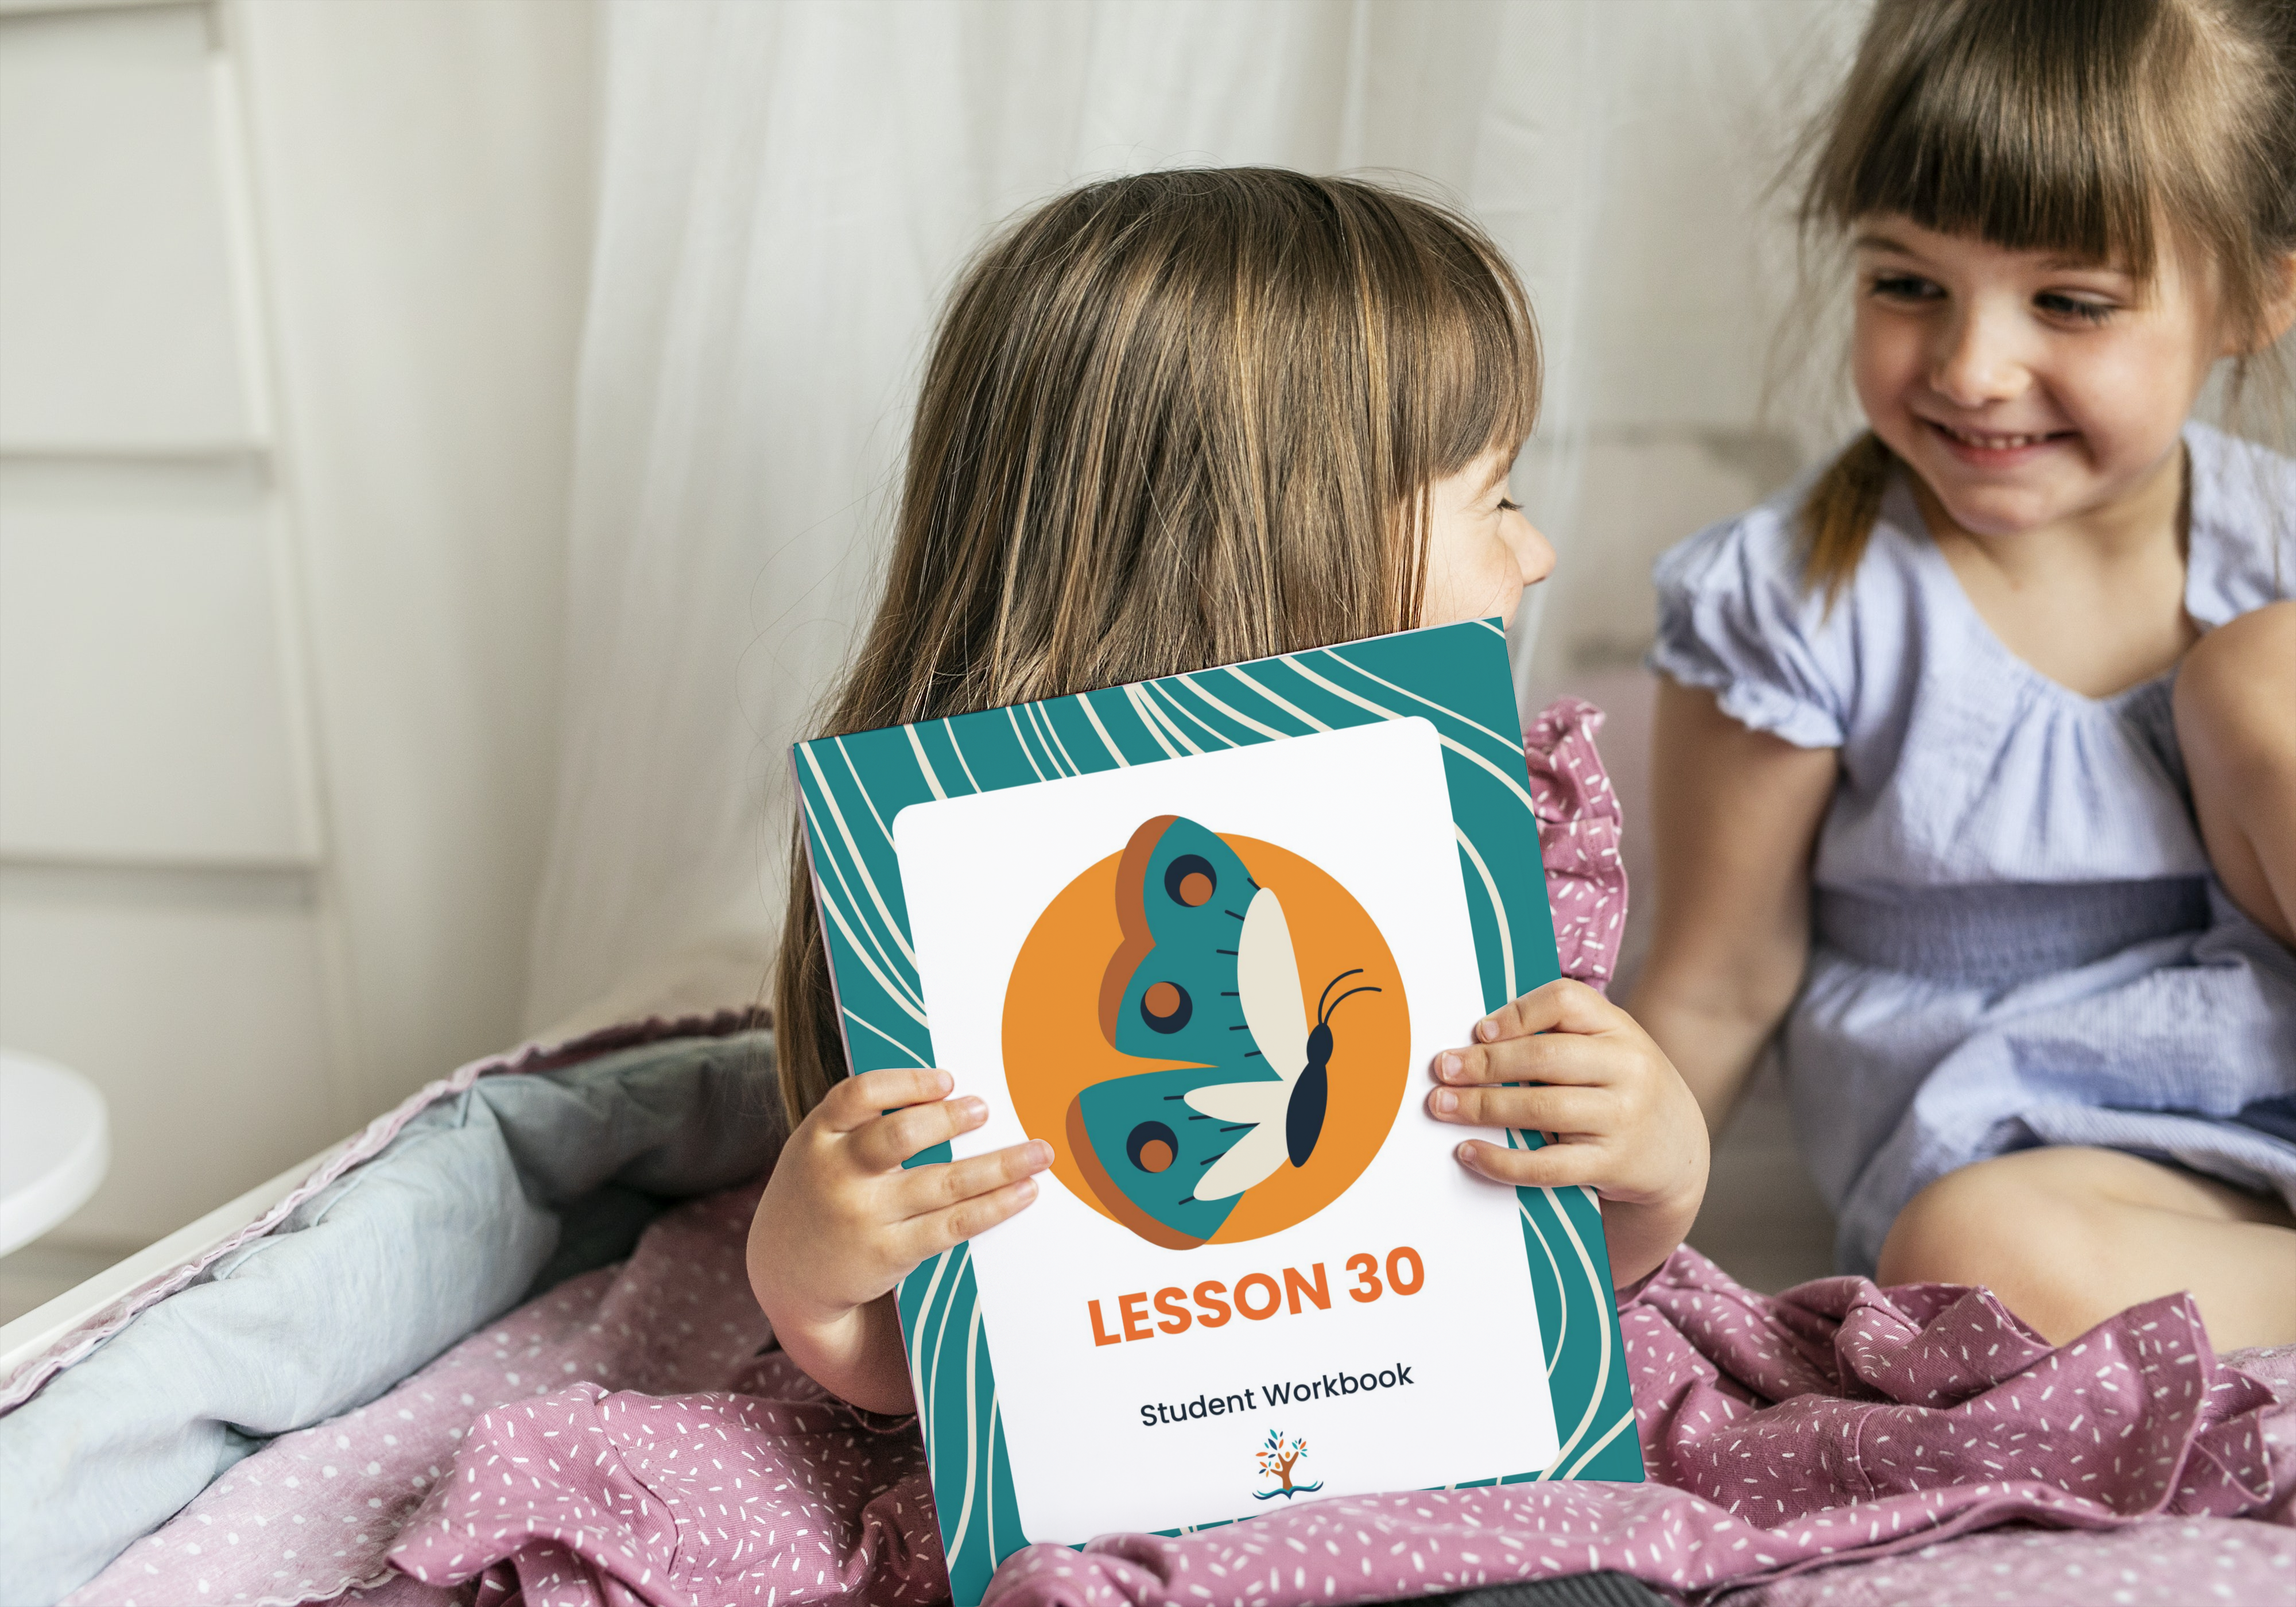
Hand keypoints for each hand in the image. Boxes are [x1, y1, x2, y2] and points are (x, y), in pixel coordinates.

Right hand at [747, 1065, 1052, 1412]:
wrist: (785, 1272)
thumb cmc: (819, 1193)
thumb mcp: (818, 1149)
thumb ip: (860, 1123)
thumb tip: (944, 1089)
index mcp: (816, 1136)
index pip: (857, 1095)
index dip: (905, 1083)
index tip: (945, 1080)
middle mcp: (837, 1174)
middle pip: (900, 1137)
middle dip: (949, 1120)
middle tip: (985, 1109)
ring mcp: (864, 1217)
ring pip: (942, 1184)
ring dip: (998, 1165)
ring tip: (1037, 1152)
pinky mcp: (889, 1253)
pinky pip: (952, 1226)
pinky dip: (993, 1207)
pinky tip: (1023, 1192)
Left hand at [1425, 979, 1708, 1288]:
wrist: (1678, 1152)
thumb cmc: (1622, 1088)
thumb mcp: (1607, 1047)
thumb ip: (1558, 1034)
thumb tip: (1476, 1037)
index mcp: (1619, 1028)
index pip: (1566, 1000)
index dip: (1516, 1013)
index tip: (1478, 1031)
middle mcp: (1628, 1068)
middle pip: (1543, 1056)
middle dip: (1484, 1063)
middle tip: (1443, 1069)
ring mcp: (1622, 1117)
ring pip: (1540, 1109)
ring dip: (1482, 1107)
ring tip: (1442, 1106)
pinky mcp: (1612, 1164)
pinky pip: (1547, 1165)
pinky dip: (1502, 1160)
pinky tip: (1470, 1151)